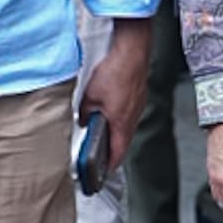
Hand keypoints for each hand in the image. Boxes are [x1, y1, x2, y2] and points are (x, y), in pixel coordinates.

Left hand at [80, 18, 151, 171]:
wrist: (132, 50)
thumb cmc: (116, 70)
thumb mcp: (89, 96)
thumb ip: (85, 113)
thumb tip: (83, 119)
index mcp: (122, 123)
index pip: (117, 154)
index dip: (108, 166)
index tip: (102, 172)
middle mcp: (133, 117)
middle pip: (122, 142)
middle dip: (110, 149)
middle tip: (100, 154)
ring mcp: (138, 105)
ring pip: (126, 126)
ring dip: (115, 131)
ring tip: (102, 130)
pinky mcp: (139, 94)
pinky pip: (128, 112)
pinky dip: (119, 116)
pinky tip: (110, 107)